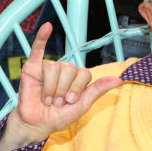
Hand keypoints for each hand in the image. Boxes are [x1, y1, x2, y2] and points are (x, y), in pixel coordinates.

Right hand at [0, 22, 120, 150]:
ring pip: (54, 67)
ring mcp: (49, 68)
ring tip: (46, 98)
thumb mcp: (82, 106)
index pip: (84, 73)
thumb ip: (98, 90)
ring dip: (50, 88)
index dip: (77, 89)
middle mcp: (64, 70)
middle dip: (63, 89)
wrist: (37, 124)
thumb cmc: (59, 117)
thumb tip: (119, 80)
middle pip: (69, 68)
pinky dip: (41, 37)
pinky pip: (37, 49)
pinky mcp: (32, 67)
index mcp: (77, 78)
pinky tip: (47, 26)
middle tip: (56, 102)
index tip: (70, 102)